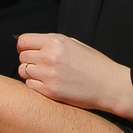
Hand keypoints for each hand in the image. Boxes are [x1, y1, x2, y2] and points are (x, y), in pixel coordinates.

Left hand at [16, 33, 132, 118]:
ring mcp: (48, 74)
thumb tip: (31, 45)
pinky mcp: (50, 91)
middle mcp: (49, 56)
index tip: (27, 51)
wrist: (110, 85)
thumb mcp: (74, 44)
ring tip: (44, 75)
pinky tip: (47, 84)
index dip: (23, 46)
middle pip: (22, 57)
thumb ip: (52, 43)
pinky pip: (29, 86)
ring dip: (30, 73)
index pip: (23, 41)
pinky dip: (35, 85)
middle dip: (28, 60)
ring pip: (23, 71)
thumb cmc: (95, 64)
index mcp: (56, 41)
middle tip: (41, 65)